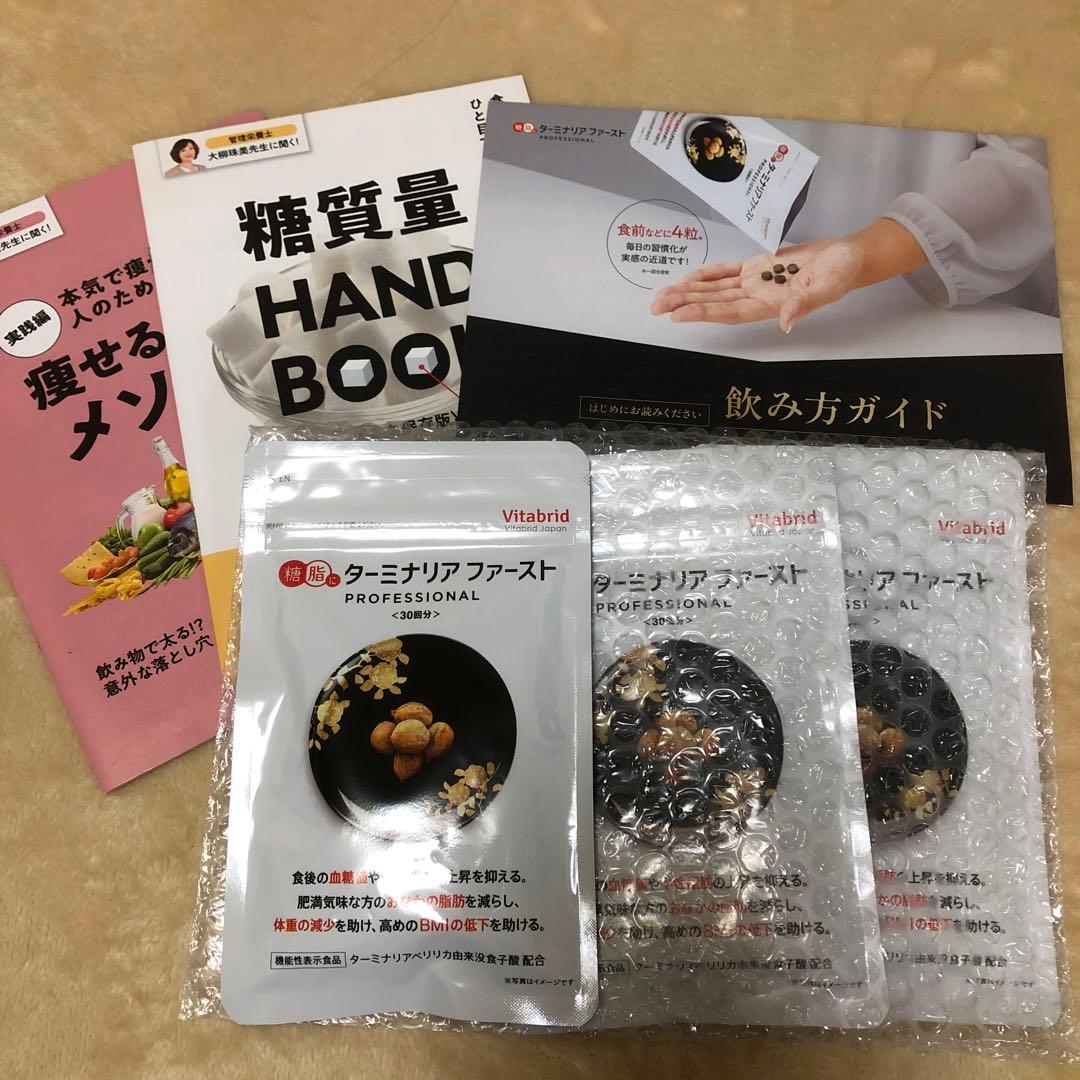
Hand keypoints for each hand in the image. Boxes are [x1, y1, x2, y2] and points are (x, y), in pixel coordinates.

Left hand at [650, 218, 926, 332]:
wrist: (849, 257)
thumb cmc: (843, 272)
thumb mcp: (829, 286)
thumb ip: (806, 304)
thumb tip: (787, 322)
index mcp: (770, 305)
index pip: (730, 311)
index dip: (704, 313)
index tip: (678, 315)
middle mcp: (757, 297)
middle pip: (715, 302)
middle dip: (685, 303)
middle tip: (656, 306)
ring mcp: (755, 283)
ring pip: (715, 288)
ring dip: (689, 291)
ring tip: (662, 295)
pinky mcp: (758, 268)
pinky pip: (726, 272)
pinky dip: (707, 274)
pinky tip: (688, 278)